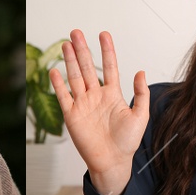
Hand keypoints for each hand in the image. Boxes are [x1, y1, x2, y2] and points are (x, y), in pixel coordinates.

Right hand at [50, 29, 147, 194]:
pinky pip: (63, 96)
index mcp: (113, 95)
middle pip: (87, 67)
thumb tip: (140, 71)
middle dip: (82, 50)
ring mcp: (83, 104)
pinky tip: (55, 70)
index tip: (103, 34)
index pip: (109, 67)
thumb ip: (141, 94)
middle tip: (76, 33)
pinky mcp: (71, 114)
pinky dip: (58, 83)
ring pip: (75, 77)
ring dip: (70, 61)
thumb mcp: (140, 116)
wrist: (112, 161)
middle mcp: (96, 96)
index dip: (106, 50)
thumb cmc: (127, 142)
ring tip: (66, 44)